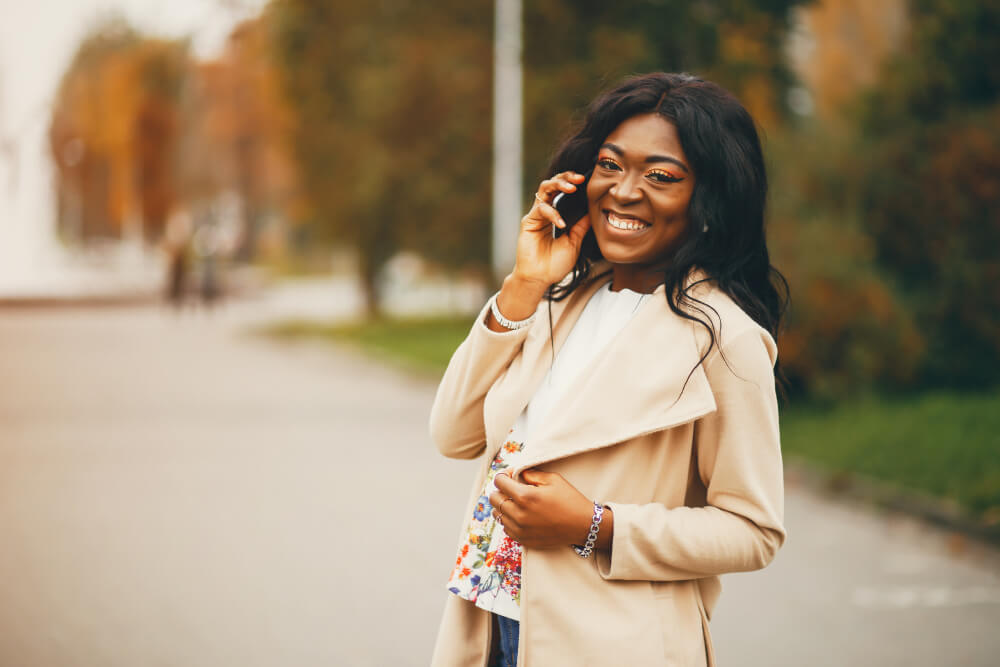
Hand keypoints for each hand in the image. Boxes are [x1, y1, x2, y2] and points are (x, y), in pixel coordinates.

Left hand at [489, 469, 609, 549]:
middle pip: (494, 499)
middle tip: (509, 488)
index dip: (502, 476)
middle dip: (499, 491)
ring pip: (497, 515)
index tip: (508, 476)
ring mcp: (520, 530)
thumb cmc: (570, 499)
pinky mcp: (524, 540)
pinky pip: (506, 528)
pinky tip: (519, 515)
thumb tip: (515, 473)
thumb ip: (530, 474)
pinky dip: (508, 520)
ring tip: (514, 502)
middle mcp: (519, 514)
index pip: (499, 483)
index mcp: (525, 496)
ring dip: (502, 506)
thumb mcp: (552, 479)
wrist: (584, 525)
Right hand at [512, 172, 592, 288]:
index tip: (587, 180)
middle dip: (566, 177)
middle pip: (553, 184)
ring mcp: (536, 215)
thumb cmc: (555, 264)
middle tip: (580, 178)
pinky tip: (562, 224)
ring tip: (572, 188)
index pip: (563, 191)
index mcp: (556, 215)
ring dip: (558, 185)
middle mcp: (545, 212)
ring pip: (544, 189)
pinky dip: (553, 213)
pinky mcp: (528, 222)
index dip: (573, 183)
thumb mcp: (574, 242)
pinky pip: (541, 209)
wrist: (539, 279)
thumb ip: (581, 226)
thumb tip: (592, 211)